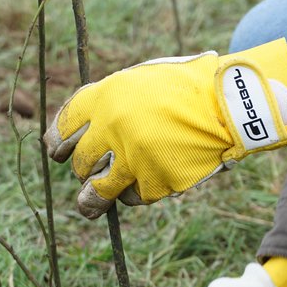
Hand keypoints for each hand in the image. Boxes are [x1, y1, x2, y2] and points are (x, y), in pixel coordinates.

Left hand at [44, 39, 286, 218]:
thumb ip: (110, 102)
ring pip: (98, 192)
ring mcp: (134, 159)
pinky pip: (135, 197)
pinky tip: (143, 185)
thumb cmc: (185, 88)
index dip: (57, 144)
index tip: (57, 153)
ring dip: (91, 200)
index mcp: (105, 97)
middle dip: (82, 170)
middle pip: (81, 163)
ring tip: (88, 205)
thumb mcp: (140, 81)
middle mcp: (113, 129)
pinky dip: (137, 194)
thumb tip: (83, 130)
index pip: (63, 128)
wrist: (229, 104)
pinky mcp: (156, 183)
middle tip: (86, 172)